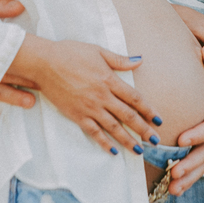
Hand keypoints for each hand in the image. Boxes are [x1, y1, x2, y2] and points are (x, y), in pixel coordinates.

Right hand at [10, 36, 162, 155]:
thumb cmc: (71, 53)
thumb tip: (140, 60)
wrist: (44, 63)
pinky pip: (94, 132)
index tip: (159, 120)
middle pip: (128, 116)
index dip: (148, 110)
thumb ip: (119, 60)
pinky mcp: (77, 115)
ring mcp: (89, 107)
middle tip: (156, 141)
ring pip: (114, 128)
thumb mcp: (98, 51)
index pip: (135, 98)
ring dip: (128, 140)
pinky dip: (104, 143)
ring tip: (140, 151)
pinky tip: (114, 152)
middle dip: (144, 129)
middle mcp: (102, 96)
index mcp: (109, 79)